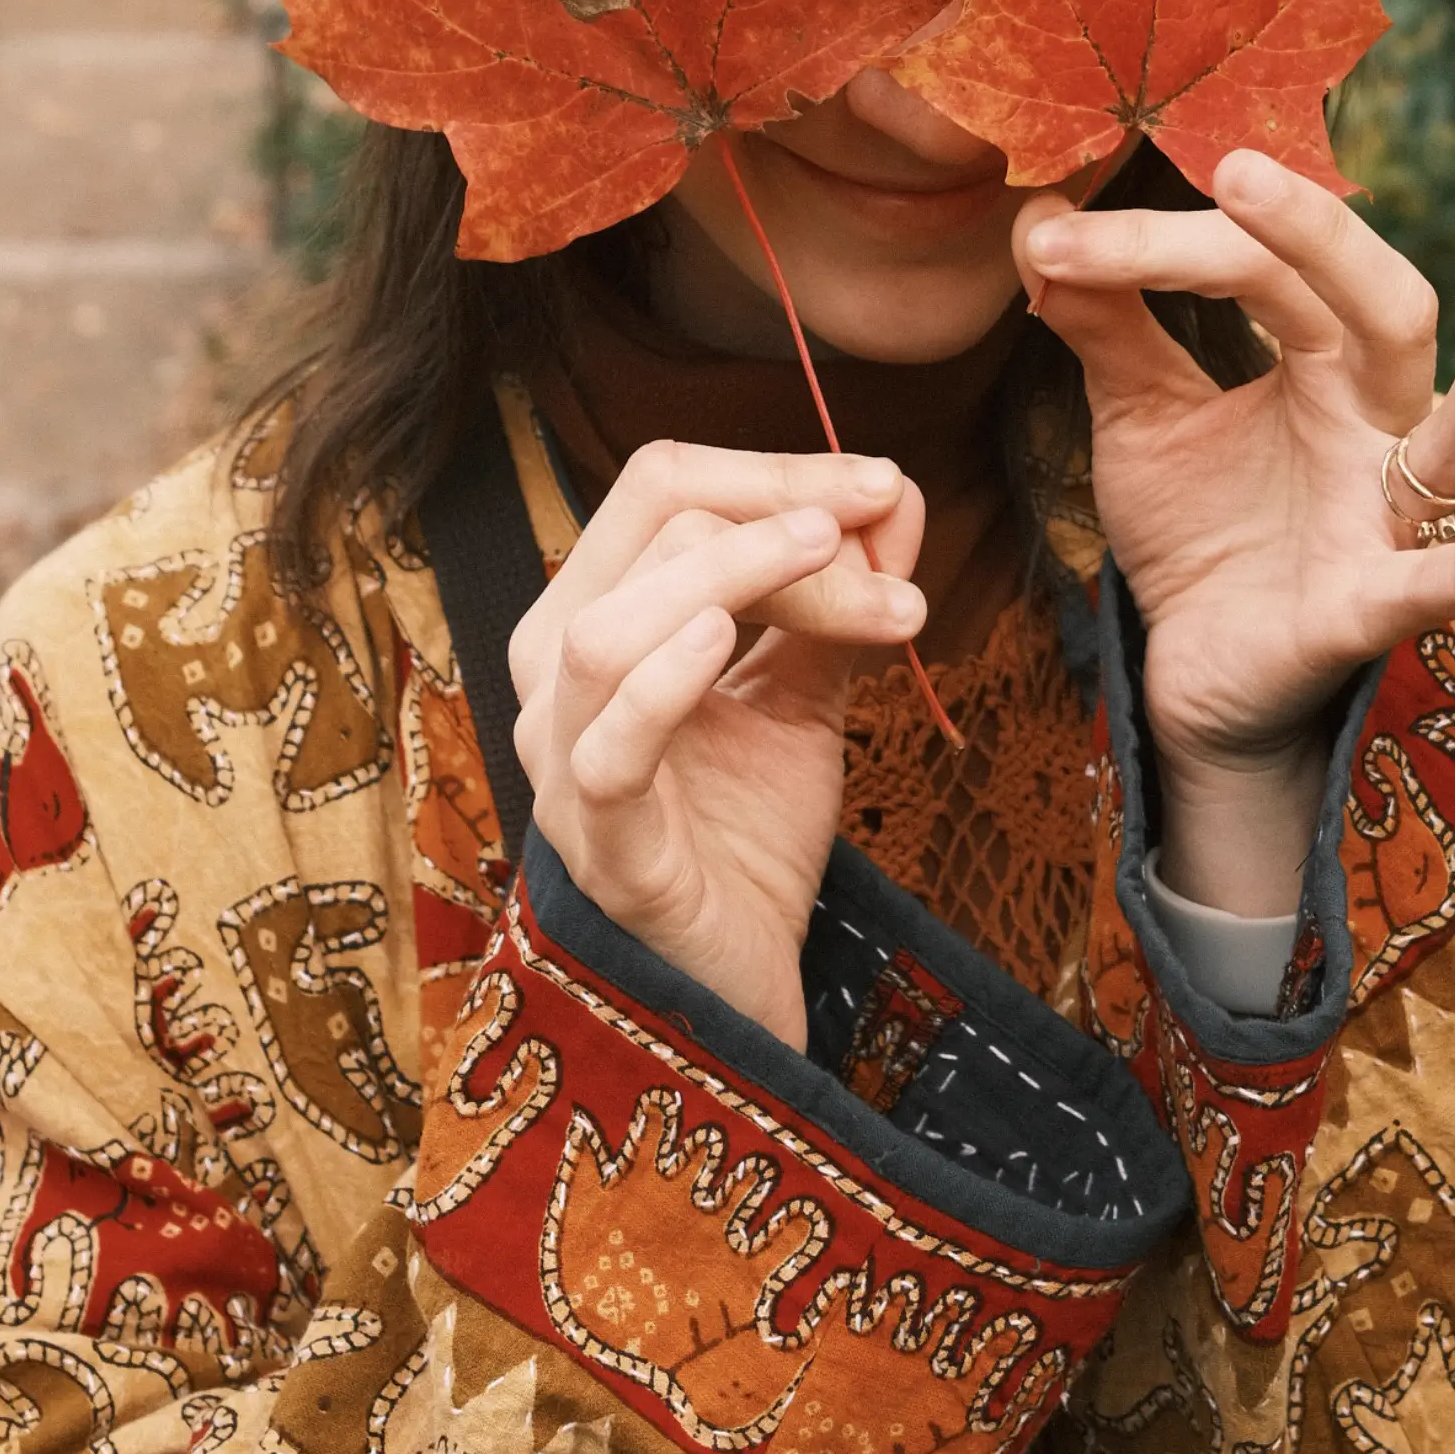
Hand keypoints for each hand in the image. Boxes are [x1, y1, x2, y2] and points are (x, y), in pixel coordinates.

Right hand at [507, 440, 926, 1052]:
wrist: (738, 986)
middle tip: (879, 528)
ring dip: (731, 571)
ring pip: (606, 626)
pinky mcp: (604, 848)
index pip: (659, 488)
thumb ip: (842, 598)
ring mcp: (566, 765)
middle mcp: (556, 679)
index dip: (772, 467)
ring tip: (825, 556)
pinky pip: (608, 749)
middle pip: (644, 532)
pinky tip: (724, 638)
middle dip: (775, 510)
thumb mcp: (802, 694)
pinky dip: (662, 681)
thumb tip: (898, 497)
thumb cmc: (745, 834)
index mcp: (597, 619)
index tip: (883, 484)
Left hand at [1018, 153, 1454, 915]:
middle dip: (1320, 235)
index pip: (1265, 267)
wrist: (1192, 669)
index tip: (1054, 241)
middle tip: (1236, 171)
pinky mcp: (1364, 607)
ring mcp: (1381, 512)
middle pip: (1381, 306)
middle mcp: (1373, 420)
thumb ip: (1106, 324)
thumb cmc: (1195, 528)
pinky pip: (1429, 588)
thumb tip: (1041, 223)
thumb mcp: (1140, 415)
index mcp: (1321, 358)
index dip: (1164, 243)